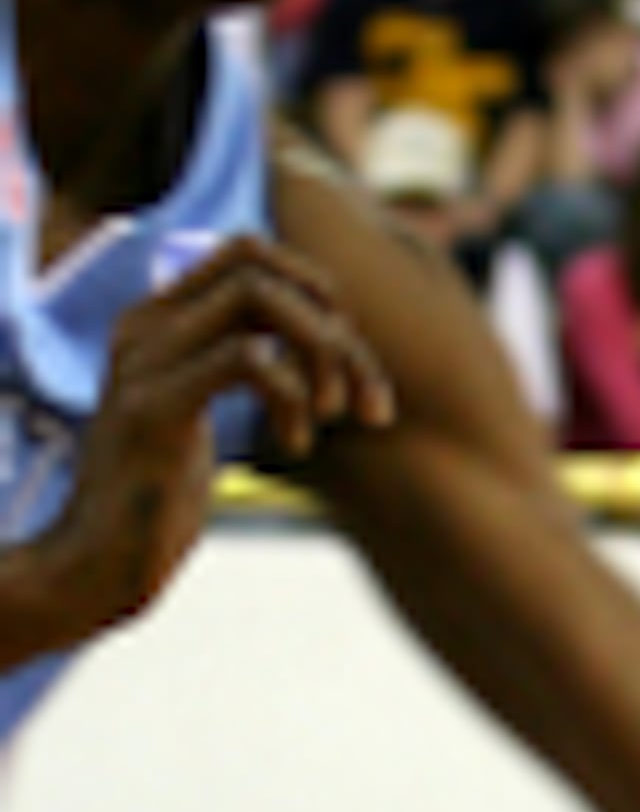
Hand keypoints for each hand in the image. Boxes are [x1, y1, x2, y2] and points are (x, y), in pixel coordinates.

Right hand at [27, 240, 390, 645]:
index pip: (249, 252)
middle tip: (365, 406)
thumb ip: (240, 360)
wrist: (102, 559)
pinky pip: (248, 359)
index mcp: (157, 318)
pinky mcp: (155, 407)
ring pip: (261, 299)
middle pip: (265, 271)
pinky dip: (293, 398)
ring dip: (325, 354)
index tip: (348, 360)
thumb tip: (335, 336)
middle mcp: (145, 324)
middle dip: (338, 332)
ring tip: (332, 416)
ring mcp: (145, 360)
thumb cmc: (162, 491)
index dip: (317, 292)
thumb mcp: (201, 409)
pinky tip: (292, 446)